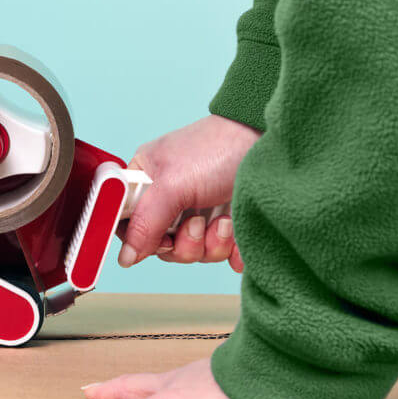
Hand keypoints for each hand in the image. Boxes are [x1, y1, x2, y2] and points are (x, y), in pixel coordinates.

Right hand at [119, 115, 260, 271]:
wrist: (271, 141)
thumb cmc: (219, 147)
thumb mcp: (171, 184)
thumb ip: (144, 223)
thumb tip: (126, 257)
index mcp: (148, 184)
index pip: (128, 225)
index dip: (141, 239)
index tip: (160, 238)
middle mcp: (171, 201)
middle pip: (163, 247)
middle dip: (185, 243)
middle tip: (198, 222)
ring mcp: (202, 215)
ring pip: (194, 254)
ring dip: (212, 244)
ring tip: (224, 220)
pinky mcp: (230, 227)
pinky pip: (225, 256)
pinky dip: (234, 250)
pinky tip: (238, 230)